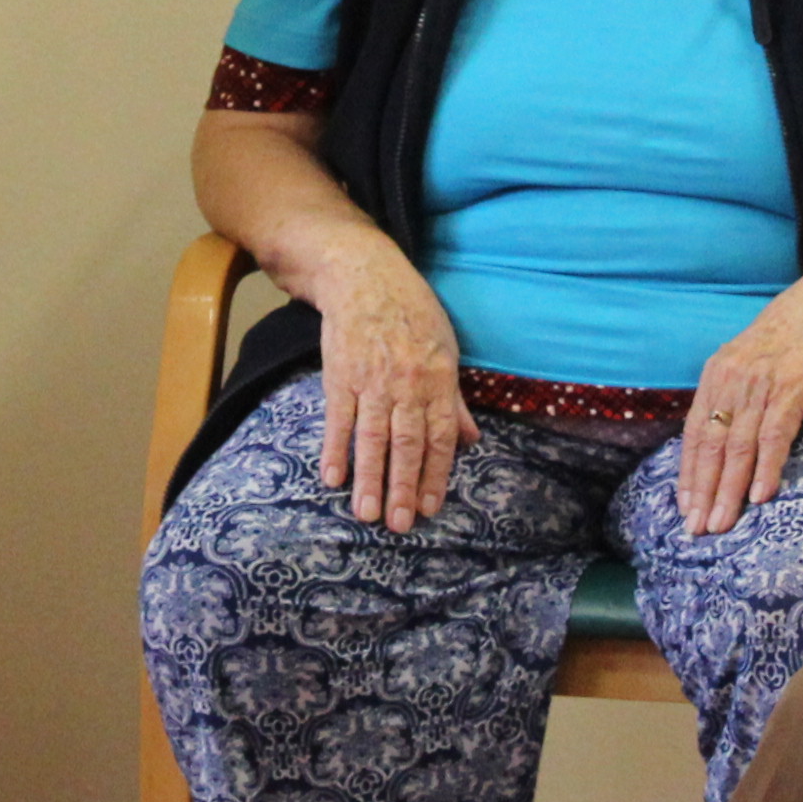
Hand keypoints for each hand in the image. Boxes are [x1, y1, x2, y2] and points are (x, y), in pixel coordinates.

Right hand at [304, 249, 472, 533]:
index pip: (439, 437)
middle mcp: (406, 384)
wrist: (363, 276)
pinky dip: (335, 449)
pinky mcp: (339, 376)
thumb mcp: (446, 348)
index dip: (436, 475)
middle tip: (400, 525)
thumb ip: (454, 399)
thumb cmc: (411, 311)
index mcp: (438, 378)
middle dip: (403, 487)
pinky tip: (332, 478)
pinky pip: (338, 420)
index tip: (432, 508)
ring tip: (366, 514)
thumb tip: (470, 440)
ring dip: (369, 479)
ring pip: (372, 438)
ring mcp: (370, 381)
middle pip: (406, 444)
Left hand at [679, 272, 802, 536]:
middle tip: (697, 529)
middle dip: (702, 491)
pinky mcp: (791, 391)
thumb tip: (720, 439)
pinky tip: (759, 496)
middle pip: (710, 445)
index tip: (684, 508)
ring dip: (728, 490)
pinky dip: (765, 468)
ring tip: (723, 523)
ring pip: (737, 447)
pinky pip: (774, 437)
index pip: (693, 434)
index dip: (688, 474)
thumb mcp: (748, 362)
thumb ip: (732, 396)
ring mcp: (761, 386)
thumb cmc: (790, 340)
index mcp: (716, 376)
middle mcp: (731, 381)